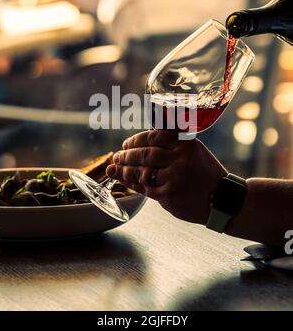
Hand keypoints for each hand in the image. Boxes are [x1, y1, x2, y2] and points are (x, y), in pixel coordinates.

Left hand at [106, 130, 227, 224]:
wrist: (223, 199)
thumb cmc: (205, 174)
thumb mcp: (194, 151)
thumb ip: (171, 146)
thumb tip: (140, 145)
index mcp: (186, 144)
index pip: (153, 137)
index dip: (135, 140)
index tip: (126, 144)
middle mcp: (180, 158)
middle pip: (145, 154)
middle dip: (126, 156)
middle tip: (116, 157)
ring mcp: (174, 177)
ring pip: (142, 172)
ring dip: (124, 170)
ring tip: (114, 169)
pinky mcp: (169, 195)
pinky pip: (145, 188)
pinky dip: (132, 184)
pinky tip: (124, 180)